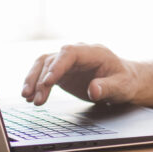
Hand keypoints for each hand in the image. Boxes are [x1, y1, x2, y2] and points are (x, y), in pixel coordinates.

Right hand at [21, 44, 138, 105]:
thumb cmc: (125, 81)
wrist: (124, 81)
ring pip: (44, 64)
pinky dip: (35, 83)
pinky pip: (44, 73)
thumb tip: (94, 90)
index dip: (57, 66)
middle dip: (42, 78)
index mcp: (94, 52)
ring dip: (33, 80)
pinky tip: (29, 96)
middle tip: (36, 99)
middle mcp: (78, 53)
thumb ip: (108, 87)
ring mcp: (68, 62)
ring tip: (28, 98)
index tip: (48, 82)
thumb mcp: (122, 86)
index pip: (70, 53)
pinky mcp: (62, 71)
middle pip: (53, 59)